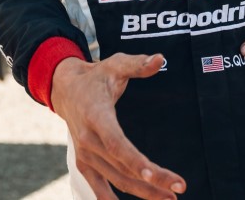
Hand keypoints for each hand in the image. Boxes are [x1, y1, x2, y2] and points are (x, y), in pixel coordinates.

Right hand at [51, 54, 186, 199]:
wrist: (64, 89)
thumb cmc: (96, 77)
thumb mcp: (114, 65)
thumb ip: (137, 64)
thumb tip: (160, 59)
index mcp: (96, 116)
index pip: (116, 143)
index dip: (135, 161)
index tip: (155, 174)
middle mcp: (88, 139)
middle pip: (122, 167)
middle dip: (152, 181)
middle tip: (179, 188)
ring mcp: (84, 154)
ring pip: (115, 180)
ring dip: (142, 192)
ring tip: (170, 198)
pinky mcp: (83, 163)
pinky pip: (98, 188)